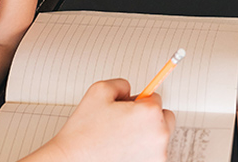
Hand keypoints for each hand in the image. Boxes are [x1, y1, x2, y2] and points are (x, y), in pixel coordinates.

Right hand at [35, 79, 174, 161]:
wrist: (72, 161)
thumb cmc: (83, 132)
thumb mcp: (100, 90)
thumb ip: (122, 84)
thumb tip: (132, 91)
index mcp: (150, 113)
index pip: (155, 98)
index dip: (138, 100)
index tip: (128, 107)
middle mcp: (159, 135)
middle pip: (165, 117)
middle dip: (149, 117)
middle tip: (126, 122)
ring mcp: (157, 155)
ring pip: (159, 137)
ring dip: (147, 134)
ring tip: (121, 139)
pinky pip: (152, 154)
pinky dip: (142, 151)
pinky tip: (123, 151)